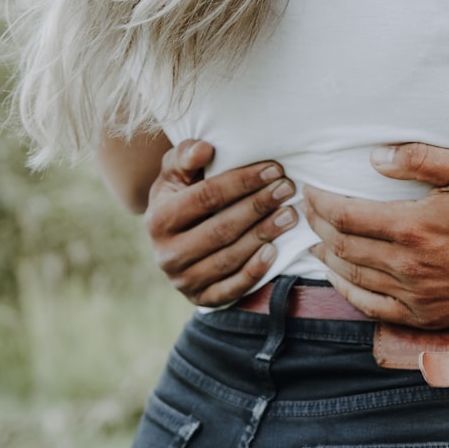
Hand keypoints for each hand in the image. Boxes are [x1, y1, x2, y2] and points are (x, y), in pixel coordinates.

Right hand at [145, 140, 298, 305]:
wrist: (173, 241)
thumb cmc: (181, 197)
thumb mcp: (175, 174)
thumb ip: (185, 156)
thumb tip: (204, 149)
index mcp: (158, 219)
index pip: (205, 197)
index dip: (242, 182)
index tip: (274, 169)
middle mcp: (167, 254)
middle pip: (220, 229)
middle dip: (258, 206)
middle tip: (287, 190)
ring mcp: (183, 280)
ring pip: (229, 258)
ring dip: (263, 235)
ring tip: (289, 215)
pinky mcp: (201, 298)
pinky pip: (231, 288)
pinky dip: (254, 271)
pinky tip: (275, 251)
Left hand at [304, 143, 448, 328]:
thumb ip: (423, 158)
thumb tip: (376, 158)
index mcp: (415, 227)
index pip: (346, 216)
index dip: (320, 202)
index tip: (309, 190)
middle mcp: (409, 266)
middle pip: (342, 247)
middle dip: (318, 227)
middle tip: (308, 211)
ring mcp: (416, 296)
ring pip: (352, 278)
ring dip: (327, 258)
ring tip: (316, 241)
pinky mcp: (427, 316)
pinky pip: (373, 309)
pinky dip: (348, 293)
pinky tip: (340, 278)